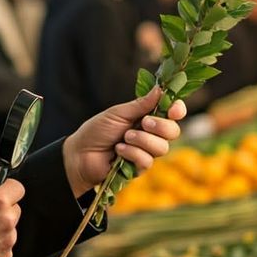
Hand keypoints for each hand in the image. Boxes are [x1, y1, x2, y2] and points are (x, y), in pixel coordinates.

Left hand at [64, 85, 186, 193]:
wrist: (79, 155)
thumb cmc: (96, 131)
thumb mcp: (118, 113)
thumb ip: (140, 104)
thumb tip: (160, 89)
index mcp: (148, 117)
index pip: (173, 114)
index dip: (177, 110)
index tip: (174, 110)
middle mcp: (151, 134)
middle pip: (173, 131)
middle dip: (160, 126)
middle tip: (144, 123)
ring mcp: (146, 152)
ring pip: (162, 147)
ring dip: (143, 140)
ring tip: (124, 138)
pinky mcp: (138, 168)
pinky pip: (147, 161)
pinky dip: (132, 153)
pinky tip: (118, 151)